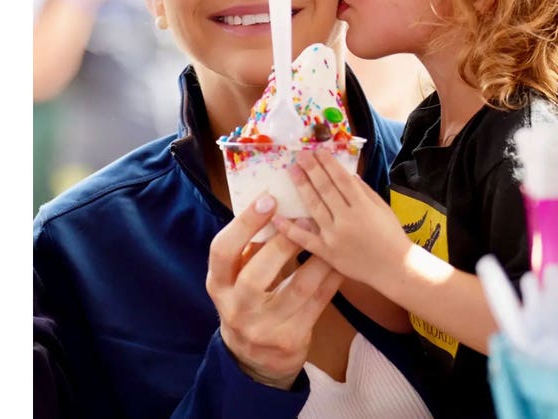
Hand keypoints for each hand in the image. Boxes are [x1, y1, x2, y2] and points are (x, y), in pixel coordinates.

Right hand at [206, 193, 344, 389]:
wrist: (256, 358)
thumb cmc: (247, 302)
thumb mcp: (236, 279)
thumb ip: (249, 248)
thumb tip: (274, 203)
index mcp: (217, 285)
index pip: (222, 251)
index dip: (244, 224)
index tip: (268, 198)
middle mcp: (235, 309)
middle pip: (255, 276)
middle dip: (283, 244)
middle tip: (305, 218)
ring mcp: (263, 329)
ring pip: (295, 289)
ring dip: (317, 258)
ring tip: (329, 234)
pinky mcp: (290, 339)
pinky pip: (317, 304)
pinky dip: (330, 279)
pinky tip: (340, 261)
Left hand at [271, 151, 412, 289]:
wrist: (396, 269)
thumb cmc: (392, 236)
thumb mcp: (383, 209)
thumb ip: (365, 191)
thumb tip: (348, 175)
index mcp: (363, 207)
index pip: (342, 180)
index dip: (329, 164)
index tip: (318, 150)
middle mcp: (347, 219)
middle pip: (325, 190)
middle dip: (312, 170)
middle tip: (300, 154)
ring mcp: (335, 237)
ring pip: (314, 208)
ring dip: (302, 188)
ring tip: (292, 171)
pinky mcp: (327, 253)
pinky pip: (305, 240)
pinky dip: (289, 229)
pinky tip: (276, 217)